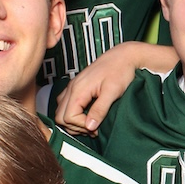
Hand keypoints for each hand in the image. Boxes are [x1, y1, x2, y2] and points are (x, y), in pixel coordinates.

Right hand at [54, 42, 177, 133]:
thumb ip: (100, 110)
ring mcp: (73, 87)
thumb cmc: (120, 70)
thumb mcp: (113, 92)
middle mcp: (72, 88)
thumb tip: (90, 127)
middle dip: (75, 126)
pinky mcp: (76, 86)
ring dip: (73, 121)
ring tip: (92, 122)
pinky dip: (73, 113)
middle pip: (60, 117)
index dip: (81, 126)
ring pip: (61, 111)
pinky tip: (87, 114)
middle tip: (93, 127)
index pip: (68, 117)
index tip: (96, 127)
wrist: (124, 56)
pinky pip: (65, 104)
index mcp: (79, 89)